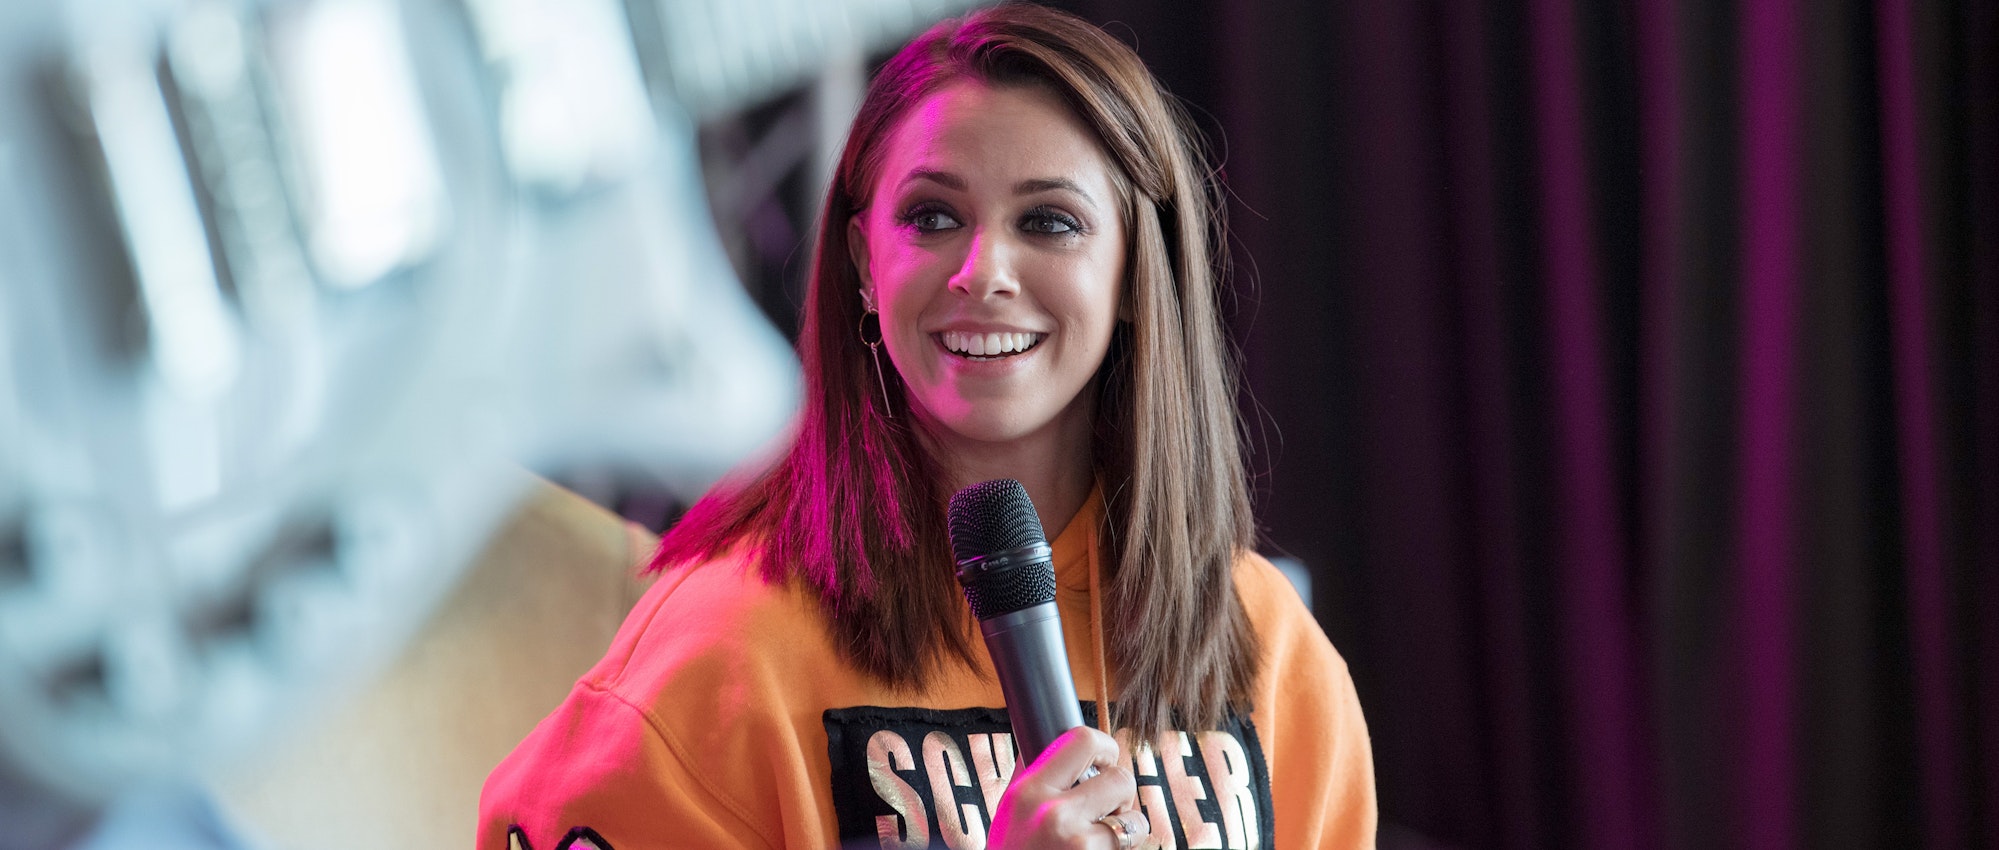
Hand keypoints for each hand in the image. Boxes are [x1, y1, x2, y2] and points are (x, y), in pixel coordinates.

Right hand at [986, 726, 1146, 848]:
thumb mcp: (1010, 812)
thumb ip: (1034, 776)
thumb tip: (1061, 741)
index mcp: (1028, 792)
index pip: (1082, 740)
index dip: (1104, 747)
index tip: (1104, 761)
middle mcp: (1054, 815)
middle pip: (1120, 778)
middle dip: (1120, 795)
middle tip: (1104, 809)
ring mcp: (1080, 846)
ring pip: (1135, 820)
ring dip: (1127, 829)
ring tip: (1100, 841)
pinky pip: (1133, 849)